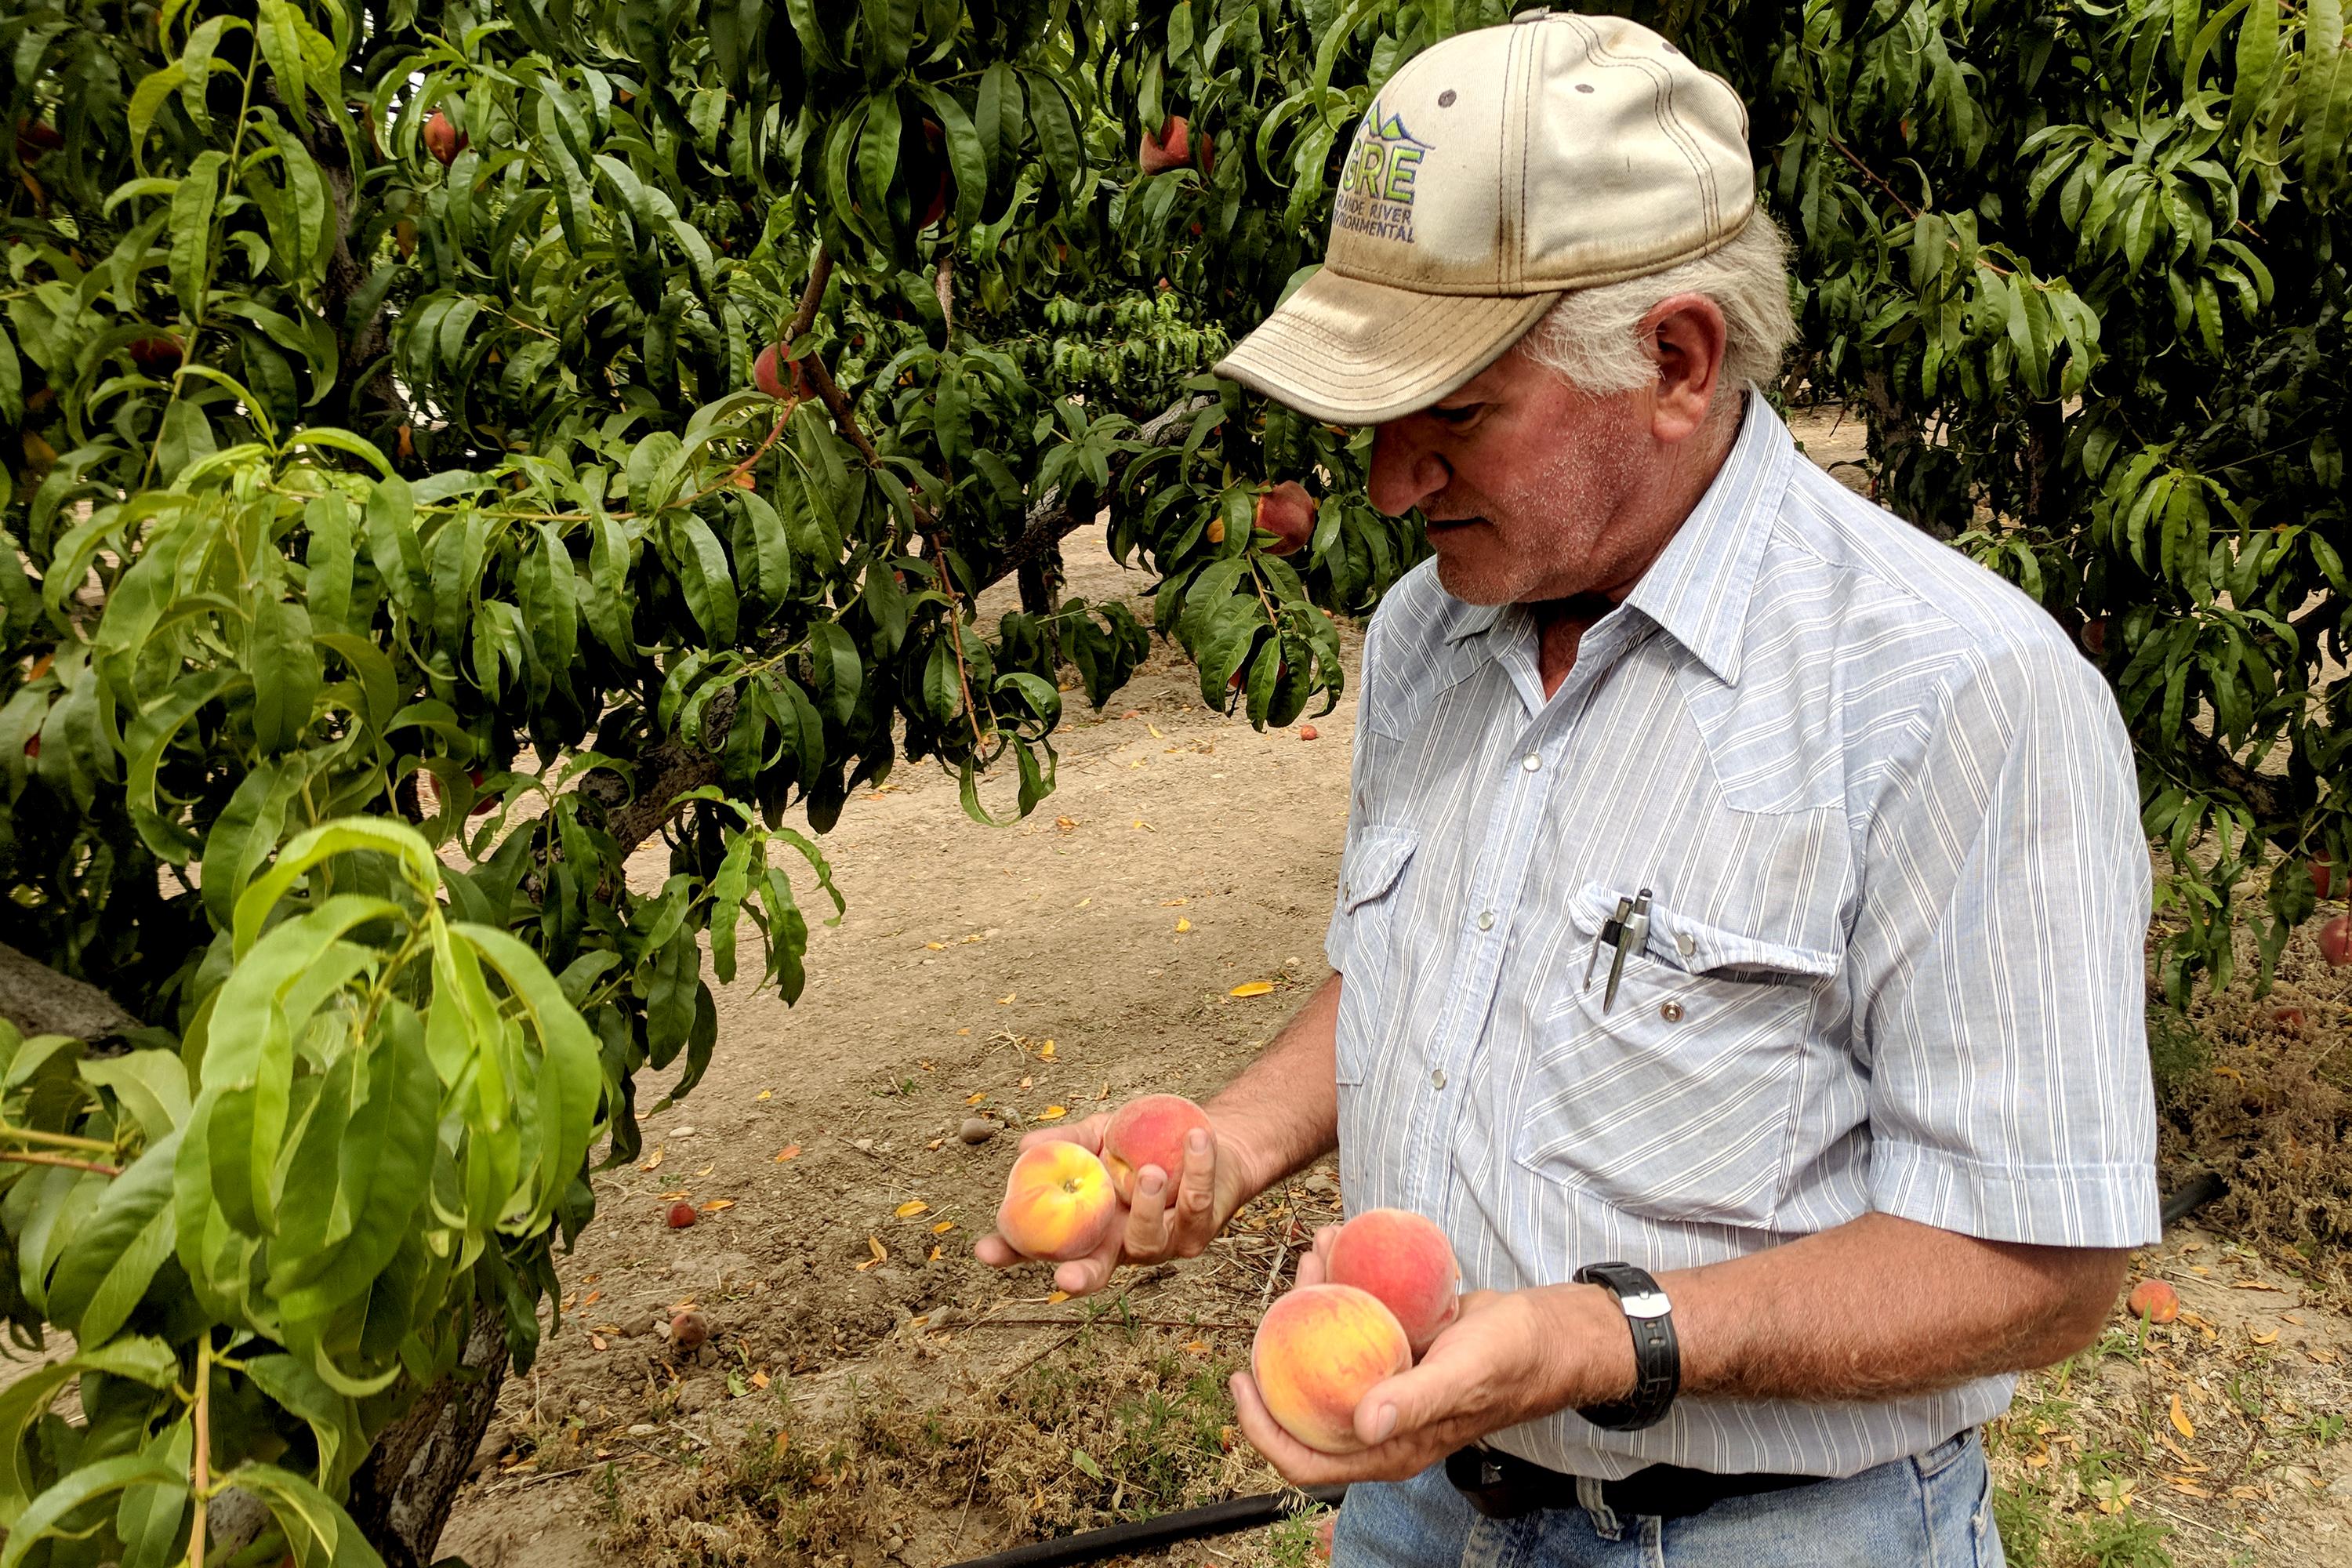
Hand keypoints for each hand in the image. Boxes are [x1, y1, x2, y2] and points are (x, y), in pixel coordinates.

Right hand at [973, 1108, 1258, 1295]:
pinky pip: (1194, 1205)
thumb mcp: (1101, 1135)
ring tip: (1149, 1172)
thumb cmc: (1144, 1141)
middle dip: (1079, 1279)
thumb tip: (1025, 1147)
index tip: (985, 1251)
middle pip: (1094, 1273)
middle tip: (1064, 1280)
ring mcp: (1160, 1244)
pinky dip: (1196, 1170)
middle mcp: (1120, 1244)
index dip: (1012, 1253)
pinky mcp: (1197, 1232)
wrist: (1206, 1141)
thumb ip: (1069, 1142)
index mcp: (1087, 1226)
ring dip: (1146, 1209)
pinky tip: (1196, 1139)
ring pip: (1148, 1241)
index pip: (1041, 1246)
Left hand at [1229, 1281, 1633, 1485]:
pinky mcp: (1392, 1352)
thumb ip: (1414, 1403)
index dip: (1262, 1430)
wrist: (1543, 1332)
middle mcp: (1376, 1423)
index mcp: (1385, 1448)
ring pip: (1326, 1353)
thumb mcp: (1460, 1377)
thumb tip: (1363, 1426)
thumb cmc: (1509, 1362)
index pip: (1304, 1460)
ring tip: (1316, 1251)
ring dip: (1312, 1302)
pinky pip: (1352, 1325)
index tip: (1241, 1379)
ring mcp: (1382, 1386)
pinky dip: (1339, 1289)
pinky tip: (1335, 1248)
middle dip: (1283, 1346)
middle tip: (1284, 1291)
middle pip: (1304, 1398)